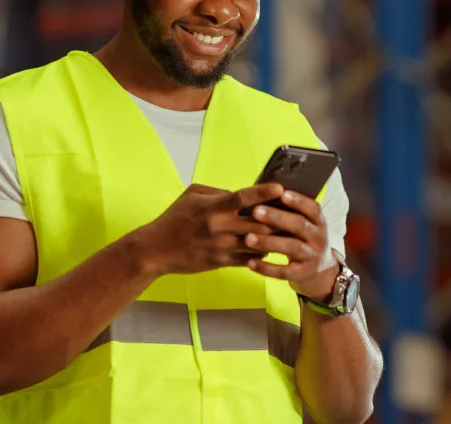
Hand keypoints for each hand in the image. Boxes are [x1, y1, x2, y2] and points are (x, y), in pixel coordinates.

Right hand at [137, 183, 285, 276]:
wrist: (157, 250)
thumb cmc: (175, 218)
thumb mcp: (192, 195)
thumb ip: (217, 192)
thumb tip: (240, 195)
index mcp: (212, 208)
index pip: (243, 198)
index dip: (263, 193)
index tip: (280, 188)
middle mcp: (219, 228)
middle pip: (258, 224)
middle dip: (277, 219)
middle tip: (293, 213)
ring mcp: (221, 247)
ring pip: (257, 244)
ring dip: (273, 238)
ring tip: (288, 232)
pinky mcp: (221, 262)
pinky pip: (249, 259)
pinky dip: (260, 253)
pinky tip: (269, 247)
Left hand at [244, 191, 339, 301]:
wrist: (320, 273)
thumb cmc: (303, 239)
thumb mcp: (304, 225)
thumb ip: (290, 213)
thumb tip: (264, 195)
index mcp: (319, 222)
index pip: (313, 208)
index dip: (299, 201)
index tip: (282, 193)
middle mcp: (319, 238)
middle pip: (300, 225)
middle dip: (277, 218)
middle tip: (256, 211)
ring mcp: (312, 257)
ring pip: (292, 248)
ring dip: (269, 242)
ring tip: (248, 238)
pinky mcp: (302, 274)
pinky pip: (284, 272)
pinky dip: (267, 268)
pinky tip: (250, 262)